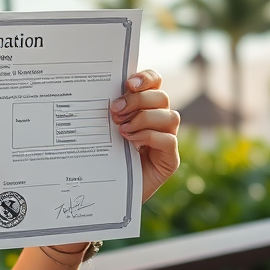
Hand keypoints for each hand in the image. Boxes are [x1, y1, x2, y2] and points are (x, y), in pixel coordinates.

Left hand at [111, 69, 180, 202]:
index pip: (155, 82)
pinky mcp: (170, 159)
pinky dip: (149, 136)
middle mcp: (160, 120)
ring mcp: (168, 139)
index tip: (128, 83)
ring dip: (144, 119)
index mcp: (146, 107)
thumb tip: (99, 90)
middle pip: (162, 97)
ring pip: (170, 116)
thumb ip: (110, 111)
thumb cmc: (106, 157)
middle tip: (116, 112)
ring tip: (123, 130)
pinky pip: (169, 140)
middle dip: (138, 101)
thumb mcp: (105, 129)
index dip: (146, 78)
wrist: (109, 192)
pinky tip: (132, 141)